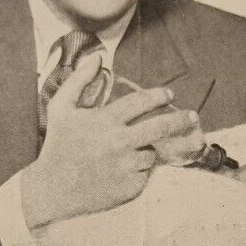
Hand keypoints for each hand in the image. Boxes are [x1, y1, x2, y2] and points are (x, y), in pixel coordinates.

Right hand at [21, 60, 200, 228]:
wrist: (53, 189)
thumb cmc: (57, 145)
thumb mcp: (60, 107)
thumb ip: (79, 79)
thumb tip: (98, 56)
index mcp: (105, 121)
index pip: (141, 102)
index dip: (158, 95)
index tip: (168, 94)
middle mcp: (119, 142)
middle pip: (161, 127)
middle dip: (181, 119)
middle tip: (192, 117)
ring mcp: (126, 166)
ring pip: (152, 153)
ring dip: (148, 149)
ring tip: (134, 150)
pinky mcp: (130, 186)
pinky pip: (144, 174)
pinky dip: (139, 169)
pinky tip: (124, 169)